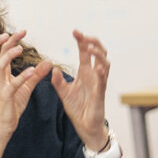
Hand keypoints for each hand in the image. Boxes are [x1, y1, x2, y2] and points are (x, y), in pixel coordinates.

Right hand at [0, 31, 51, 137]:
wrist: (5, 124)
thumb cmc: (13, 104)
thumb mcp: (27, 86)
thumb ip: (37, 74)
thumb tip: (48, 61)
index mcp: (1, 73)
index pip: (1, 50)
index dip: (10, 39)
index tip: (23, 31)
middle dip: (1, 41)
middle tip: (14, 34)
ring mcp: (0, 86)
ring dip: (8, 56)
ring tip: (20, 49)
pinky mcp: (6, 96)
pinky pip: (12, 84)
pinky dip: (22, 76)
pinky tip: (32, 70)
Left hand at [51, 29, 109, 149]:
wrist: (85, 126)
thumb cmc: (78, 108)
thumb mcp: (63, 93)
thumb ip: (58, 81)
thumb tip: (52, 68)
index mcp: (85, 72)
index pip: (85, 53)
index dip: (82, 41)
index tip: (75, 31)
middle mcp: (94, 75)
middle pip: (99, 53)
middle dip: (93, 42)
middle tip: (83, 36)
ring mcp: (99, 84)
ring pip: (105, 64)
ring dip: (99, 55)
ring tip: (90, 48)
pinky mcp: (100, 95)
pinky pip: (103, 82)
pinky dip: (101, 74)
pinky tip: (98, 67)